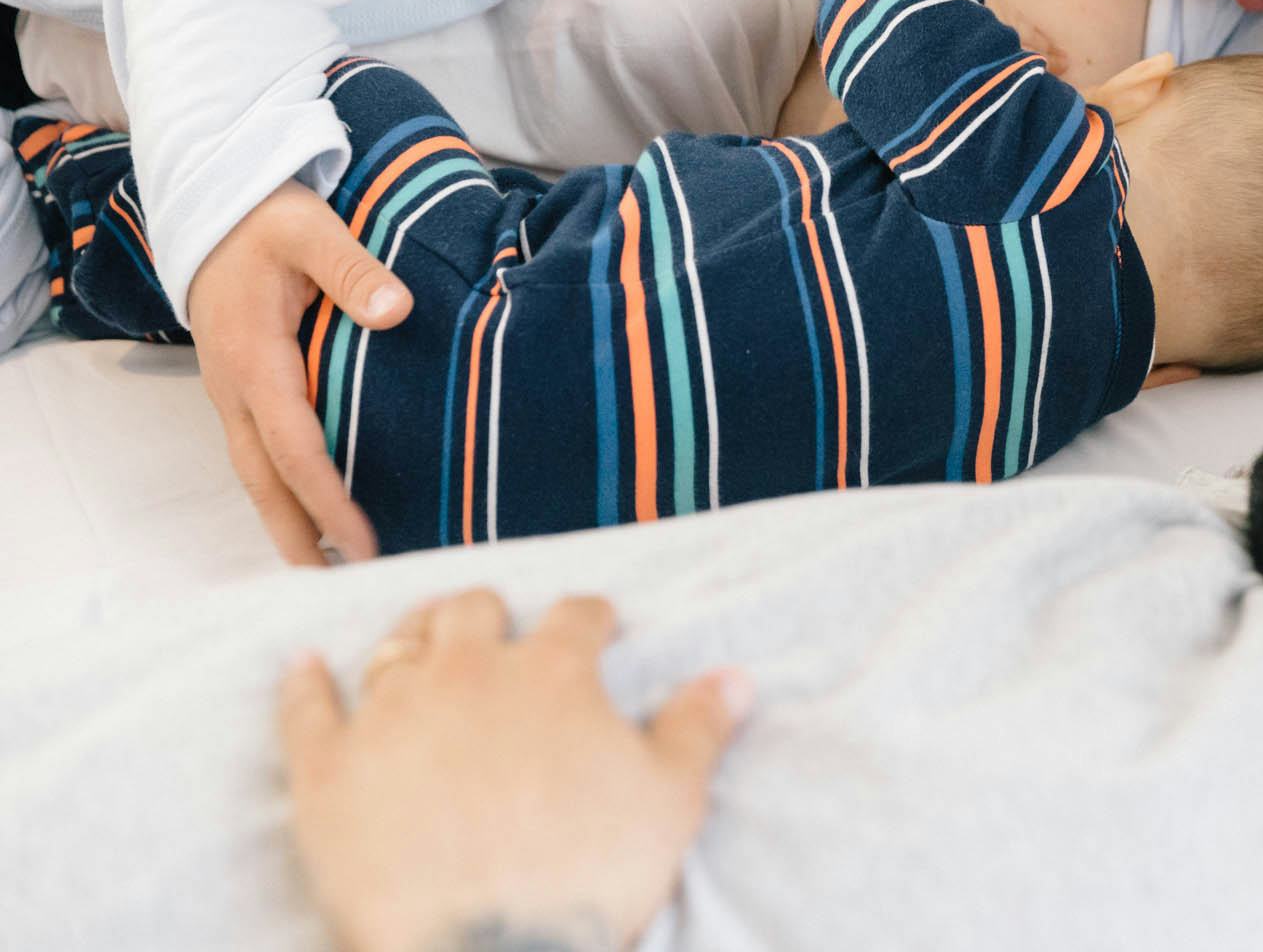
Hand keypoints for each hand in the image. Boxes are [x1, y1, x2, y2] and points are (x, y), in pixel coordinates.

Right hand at [188, 179, 412, 563]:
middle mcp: (235, 388)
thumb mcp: (311, 229)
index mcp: (254, 358)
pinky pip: (259, 452)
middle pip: (264, 481)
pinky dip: (282, 490)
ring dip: (287, 521)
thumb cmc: (266, 220)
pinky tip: (312, 512)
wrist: (215, 210)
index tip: (361, 539)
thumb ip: (354, 268)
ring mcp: (232, 393)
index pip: (295, 445)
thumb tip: (396, 310)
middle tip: (340, 587)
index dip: (328, 497)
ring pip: (255, 473)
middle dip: (298, 537)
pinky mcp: (241, 389)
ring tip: (326, 570)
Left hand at [279, 591, 749, 951]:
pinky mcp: (325, 768)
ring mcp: (389, 715)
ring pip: (394, 646)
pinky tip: (302, 665)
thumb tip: (735, 676)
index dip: (590, 619)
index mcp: (551, 673)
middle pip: (472, 610)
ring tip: (419, 637)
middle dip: (488, 611)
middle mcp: (466, 673)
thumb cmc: (584, 876)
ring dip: (410, 634)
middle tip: (496, 625)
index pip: (576, 616)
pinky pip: (304, 706)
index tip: (596, 627)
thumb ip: (699, 727)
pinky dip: (302, 682)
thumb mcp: (669, 801)